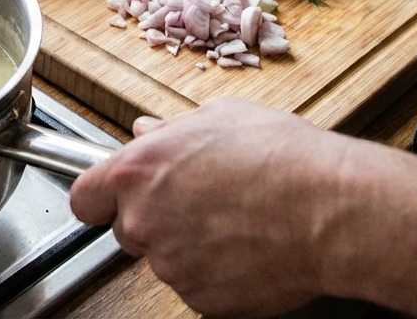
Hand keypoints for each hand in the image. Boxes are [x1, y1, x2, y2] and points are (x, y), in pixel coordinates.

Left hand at [69, 98, 416, 317]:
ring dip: (189, 245)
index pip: (84, 198)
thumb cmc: (284, 158)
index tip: (113, 198)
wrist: (332, 211)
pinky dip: (216, 273)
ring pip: (165, 258)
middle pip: (127, 229)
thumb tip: (145, 131)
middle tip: (202, 202)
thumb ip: (170, 131)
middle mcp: (144, 220)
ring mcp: (171, 265)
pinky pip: (196, 285)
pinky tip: (248, 247)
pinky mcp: (201, 299)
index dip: (100, 198)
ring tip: (237, 221)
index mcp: (139, 171)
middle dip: (155, 218)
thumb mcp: (220, 118)